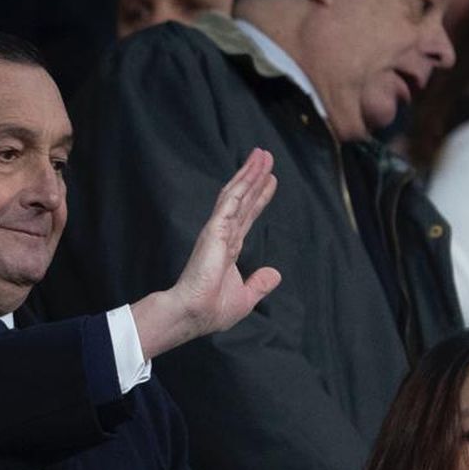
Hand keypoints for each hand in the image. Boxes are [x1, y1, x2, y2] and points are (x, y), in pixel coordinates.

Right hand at [130, 148, 281, 359]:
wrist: (193, 314)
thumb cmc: (212, 310)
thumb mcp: (245, 298)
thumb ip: (259, 284)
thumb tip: (275, 274)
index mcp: (230, 249)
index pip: (248, 217)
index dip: (260, 197)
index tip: (271, 181)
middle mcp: (224, 235)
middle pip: (244, 199)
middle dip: (255, 177)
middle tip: (266, 156)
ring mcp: (218, 230)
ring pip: (237, 194)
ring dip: (250, 174)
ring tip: (262, 155)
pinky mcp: (214, 230)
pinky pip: (231, 202)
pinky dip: (242, 184)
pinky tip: (252, 171)